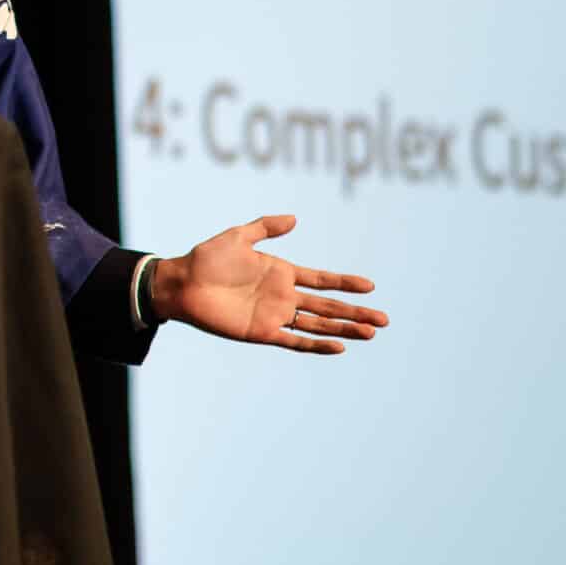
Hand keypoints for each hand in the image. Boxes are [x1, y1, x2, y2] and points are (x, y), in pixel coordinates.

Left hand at [151, 214, 387, 353]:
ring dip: (344, 329)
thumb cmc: (206, 259)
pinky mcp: (262, 331)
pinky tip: (339, 346)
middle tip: (384, 320)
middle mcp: (283, 296)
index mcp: (281, 273)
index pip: (322, 280)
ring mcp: (275, 315)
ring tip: (370, 333)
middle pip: (327, 307)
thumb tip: (295, 218)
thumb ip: (265, 228)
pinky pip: (294, 341)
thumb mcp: (238, 237)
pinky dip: (316, 345)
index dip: (345, 283)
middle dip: (355, 312)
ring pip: (317, 325)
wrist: (181, 282)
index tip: (370, 286)